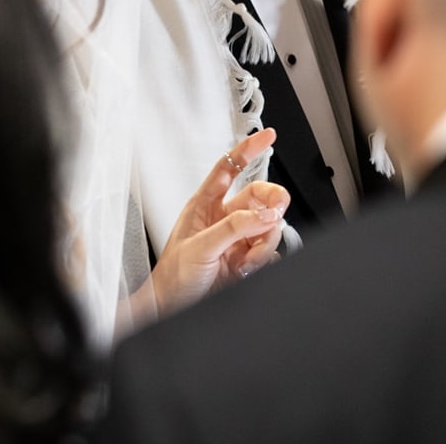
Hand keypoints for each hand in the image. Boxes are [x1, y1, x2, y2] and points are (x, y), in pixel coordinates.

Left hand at [146, 128, 289, 313]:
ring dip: (265, 240)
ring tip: (248, 258)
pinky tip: (248, 268)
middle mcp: (223, 219)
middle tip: (272, 216)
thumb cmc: (173, 277)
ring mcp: (237, 240)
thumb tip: (261, 215)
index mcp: (204, 205)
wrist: (174, 308)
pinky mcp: (246, 261)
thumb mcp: (199, 247)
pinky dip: (264, 259)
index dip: (248, 150)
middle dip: (271, 204)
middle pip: (259, 197)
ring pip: (268, 226)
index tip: (267, 137)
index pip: (230, 168)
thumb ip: (232, 228)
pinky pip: (269, 251)